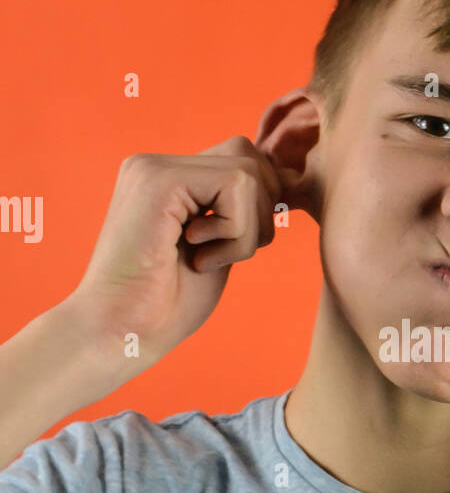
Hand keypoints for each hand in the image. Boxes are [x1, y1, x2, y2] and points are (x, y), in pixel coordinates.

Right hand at [69, 135, 309, 366]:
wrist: (122, 334)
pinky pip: (237, 185)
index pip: (243, 160)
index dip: (259, 207)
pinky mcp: (158, 179)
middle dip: (260, 215)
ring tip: (206, 259)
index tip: (230, 250)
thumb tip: (285, 183)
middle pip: (252, 158)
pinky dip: (236, 232)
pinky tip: (199, 258)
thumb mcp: (218, 248)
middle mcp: (156, 164)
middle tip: (222, 256)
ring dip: (246, 230)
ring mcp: (154, 167)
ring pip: (249, 172)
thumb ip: (239, 212)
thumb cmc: (167, 306)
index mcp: (168, 178)